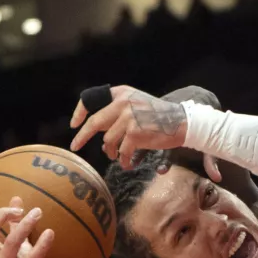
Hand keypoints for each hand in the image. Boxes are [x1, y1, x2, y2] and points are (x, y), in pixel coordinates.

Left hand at [70, 85, 190, 170]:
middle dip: (82, 137)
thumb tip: (97, 126)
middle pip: (95, 122)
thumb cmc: (160, 116)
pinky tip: (126, 163)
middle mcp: (123, 103)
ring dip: (111, 151)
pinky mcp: (135, 133)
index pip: (92, 99)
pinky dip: (123, 159)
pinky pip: (122, 151)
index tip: (75, 125)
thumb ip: (119, 109)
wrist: (183, 122)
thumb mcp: (138, 103)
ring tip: (116, 156)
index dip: (80, 113)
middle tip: (75, 146)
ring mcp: (129, 118)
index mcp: (122, 93)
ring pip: (109, 140)